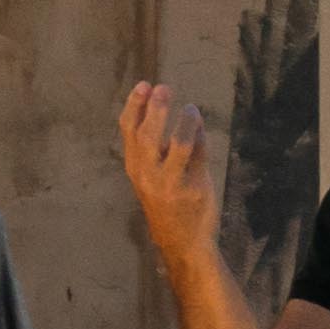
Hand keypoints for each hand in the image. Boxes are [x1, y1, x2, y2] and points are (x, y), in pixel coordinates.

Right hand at [117, 83, 224, 253]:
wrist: (182, 243)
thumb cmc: (166, 203)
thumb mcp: (149, 176)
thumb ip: (151, 147)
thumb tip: (157, 106)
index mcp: (135, 168)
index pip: (129, 131)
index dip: (135, 106)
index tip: (144, 85)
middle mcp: (149, 175)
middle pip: (148, 135)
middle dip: (156, 108)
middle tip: (164, 88)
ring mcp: (172, 183)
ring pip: (178, 144)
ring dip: (185, 121)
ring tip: (190, 109)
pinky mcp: (195, 188)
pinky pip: (199, 155)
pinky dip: (201, 136)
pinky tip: (200, 127)